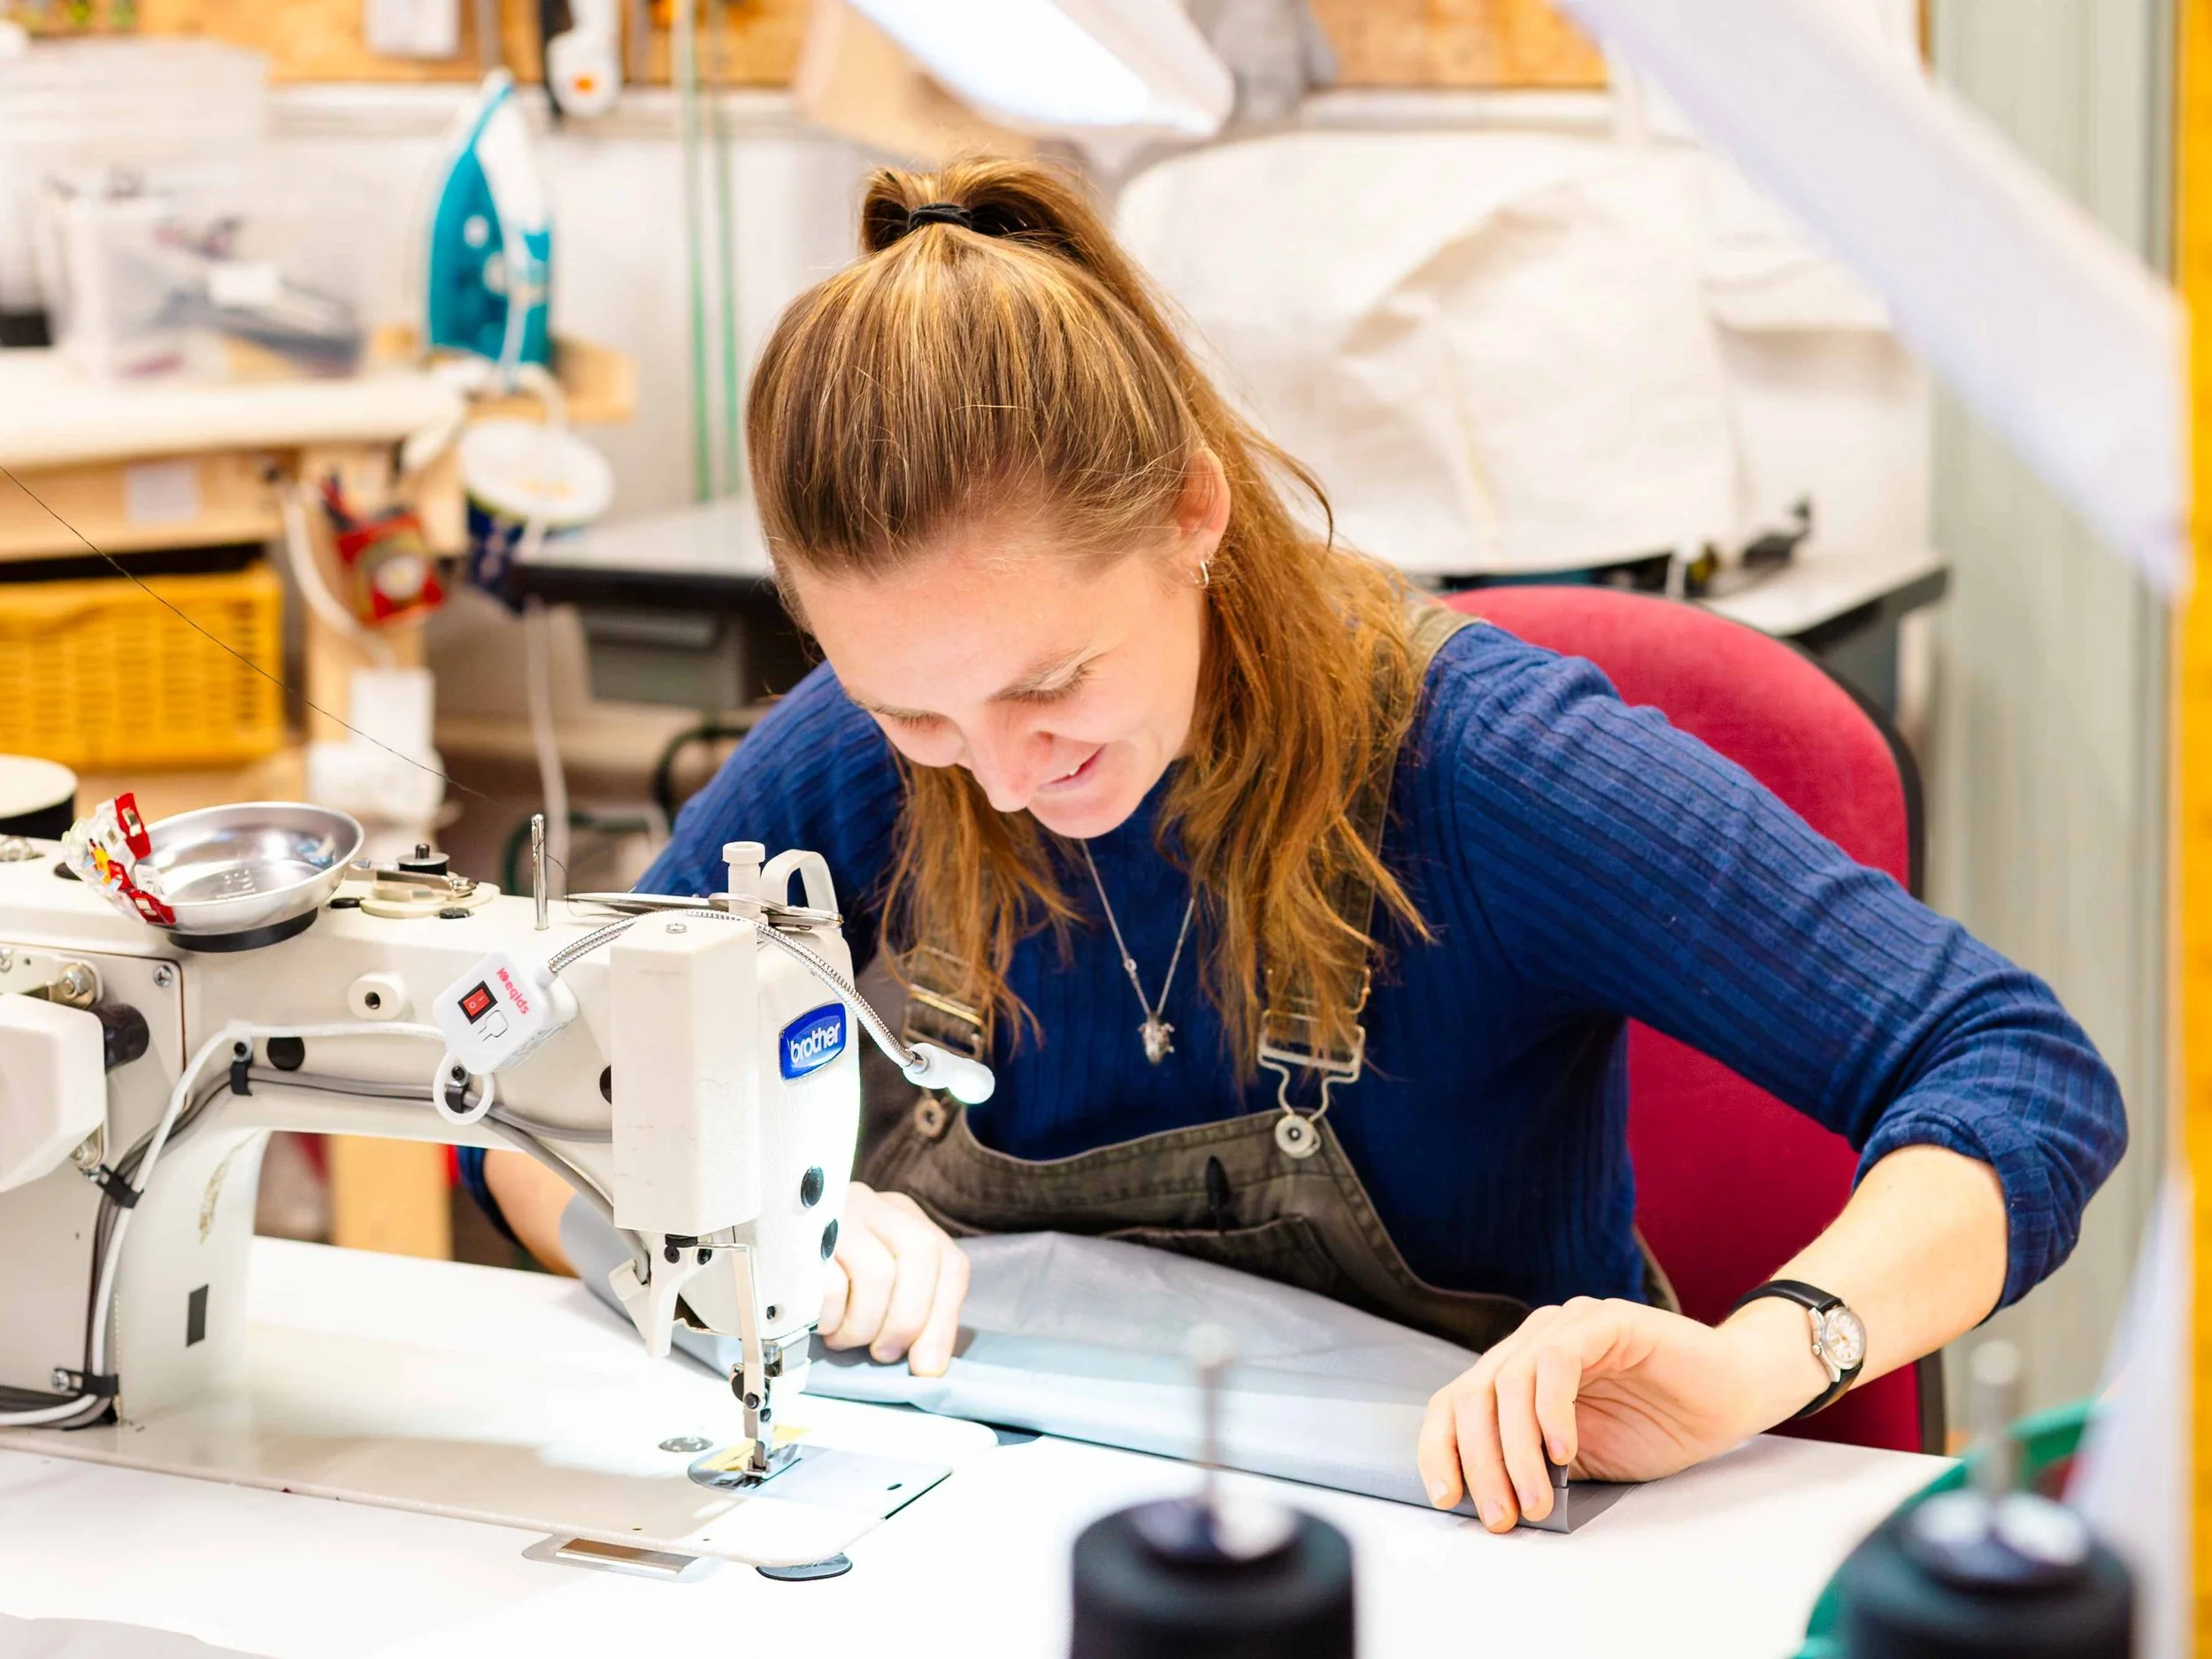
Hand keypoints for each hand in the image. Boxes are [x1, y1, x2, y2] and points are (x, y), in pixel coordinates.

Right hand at [818, 1181, 970, 1375]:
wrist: (751, 1260)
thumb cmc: (821, 1284)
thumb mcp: (873, 1292)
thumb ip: (909, 1318)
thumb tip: (929, 1367)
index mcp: (902, 1219)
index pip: (948, 1262)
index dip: (942, 1321)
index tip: (926, 1366)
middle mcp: (874, 1206)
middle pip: (920, 1254)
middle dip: (908, 1319)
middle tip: (883, 1353)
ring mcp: (836, 1214)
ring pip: (877, 1271)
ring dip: (864, 1323)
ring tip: (844, 1338)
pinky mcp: (799, 1235)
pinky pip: (830, 1283)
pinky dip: (831, 1317)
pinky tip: (820, 1324)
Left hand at [1416, 1295, 1823, 1530]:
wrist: (1732, 1396)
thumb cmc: (1660, 1425)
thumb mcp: (1581, 1460)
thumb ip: (1537, 1468)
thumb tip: (1492, 1504)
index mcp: (1517, 1371)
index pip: (1454, 1402)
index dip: (1441, 1449)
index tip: (1448, 1497)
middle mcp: (1532, 1342)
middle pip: (1473, 1395)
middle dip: (1480, 1463)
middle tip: (1502, 1514)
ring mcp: (1567, 1327)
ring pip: (1509, 1381)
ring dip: (1515, 1450)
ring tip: (1537, 1498)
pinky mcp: (1606, 1321)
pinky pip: (1557, 1360)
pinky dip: (1551, 1410)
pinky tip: (1563, 1452)